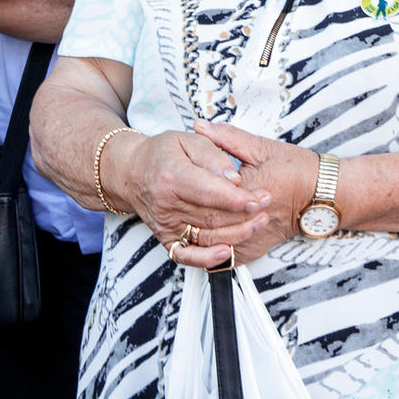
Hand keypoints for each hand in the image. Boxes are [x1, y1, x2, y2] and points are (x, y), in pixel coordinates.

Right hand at [112, 127, 277, 261]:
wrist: (132, 173)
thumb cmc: (161, 154)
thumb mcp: (187, 139)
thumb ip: (212, 155)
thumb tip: (232, 177)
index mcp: (171, 176)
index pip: (208, 191)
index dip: (236, 198)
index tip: (258, 197)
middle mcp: (166, 204)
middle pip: (211, 215)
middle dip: (244, 214)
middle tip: (266, 204)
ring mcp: (166, 225)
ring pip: (206, 236)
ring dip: (237, 234)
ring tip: (259, 222)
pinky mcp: (167, 239)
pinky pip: (186, 256)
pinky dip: (207, 259)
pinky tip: (227, 252)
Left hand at [166, 122, 318, 270]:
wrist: (320, 195)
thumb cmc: (296, 169)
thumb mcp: (261, 146)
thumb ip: (227, 137)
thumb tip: (200, 126)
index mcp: (251, 190)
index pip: (210, 192)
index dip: (189, 183)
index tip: (173, 172)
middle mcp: (249, 221)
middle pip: (206, 219)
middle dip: (184, 206)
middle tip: (167, 194)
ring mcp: (250, 241)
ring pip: (210, 242)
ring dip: (190, 228)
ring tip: (177, 213)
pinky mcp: (251, 252)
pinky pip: (220, 257)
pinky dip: (204, 247)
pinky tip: (193, 232)